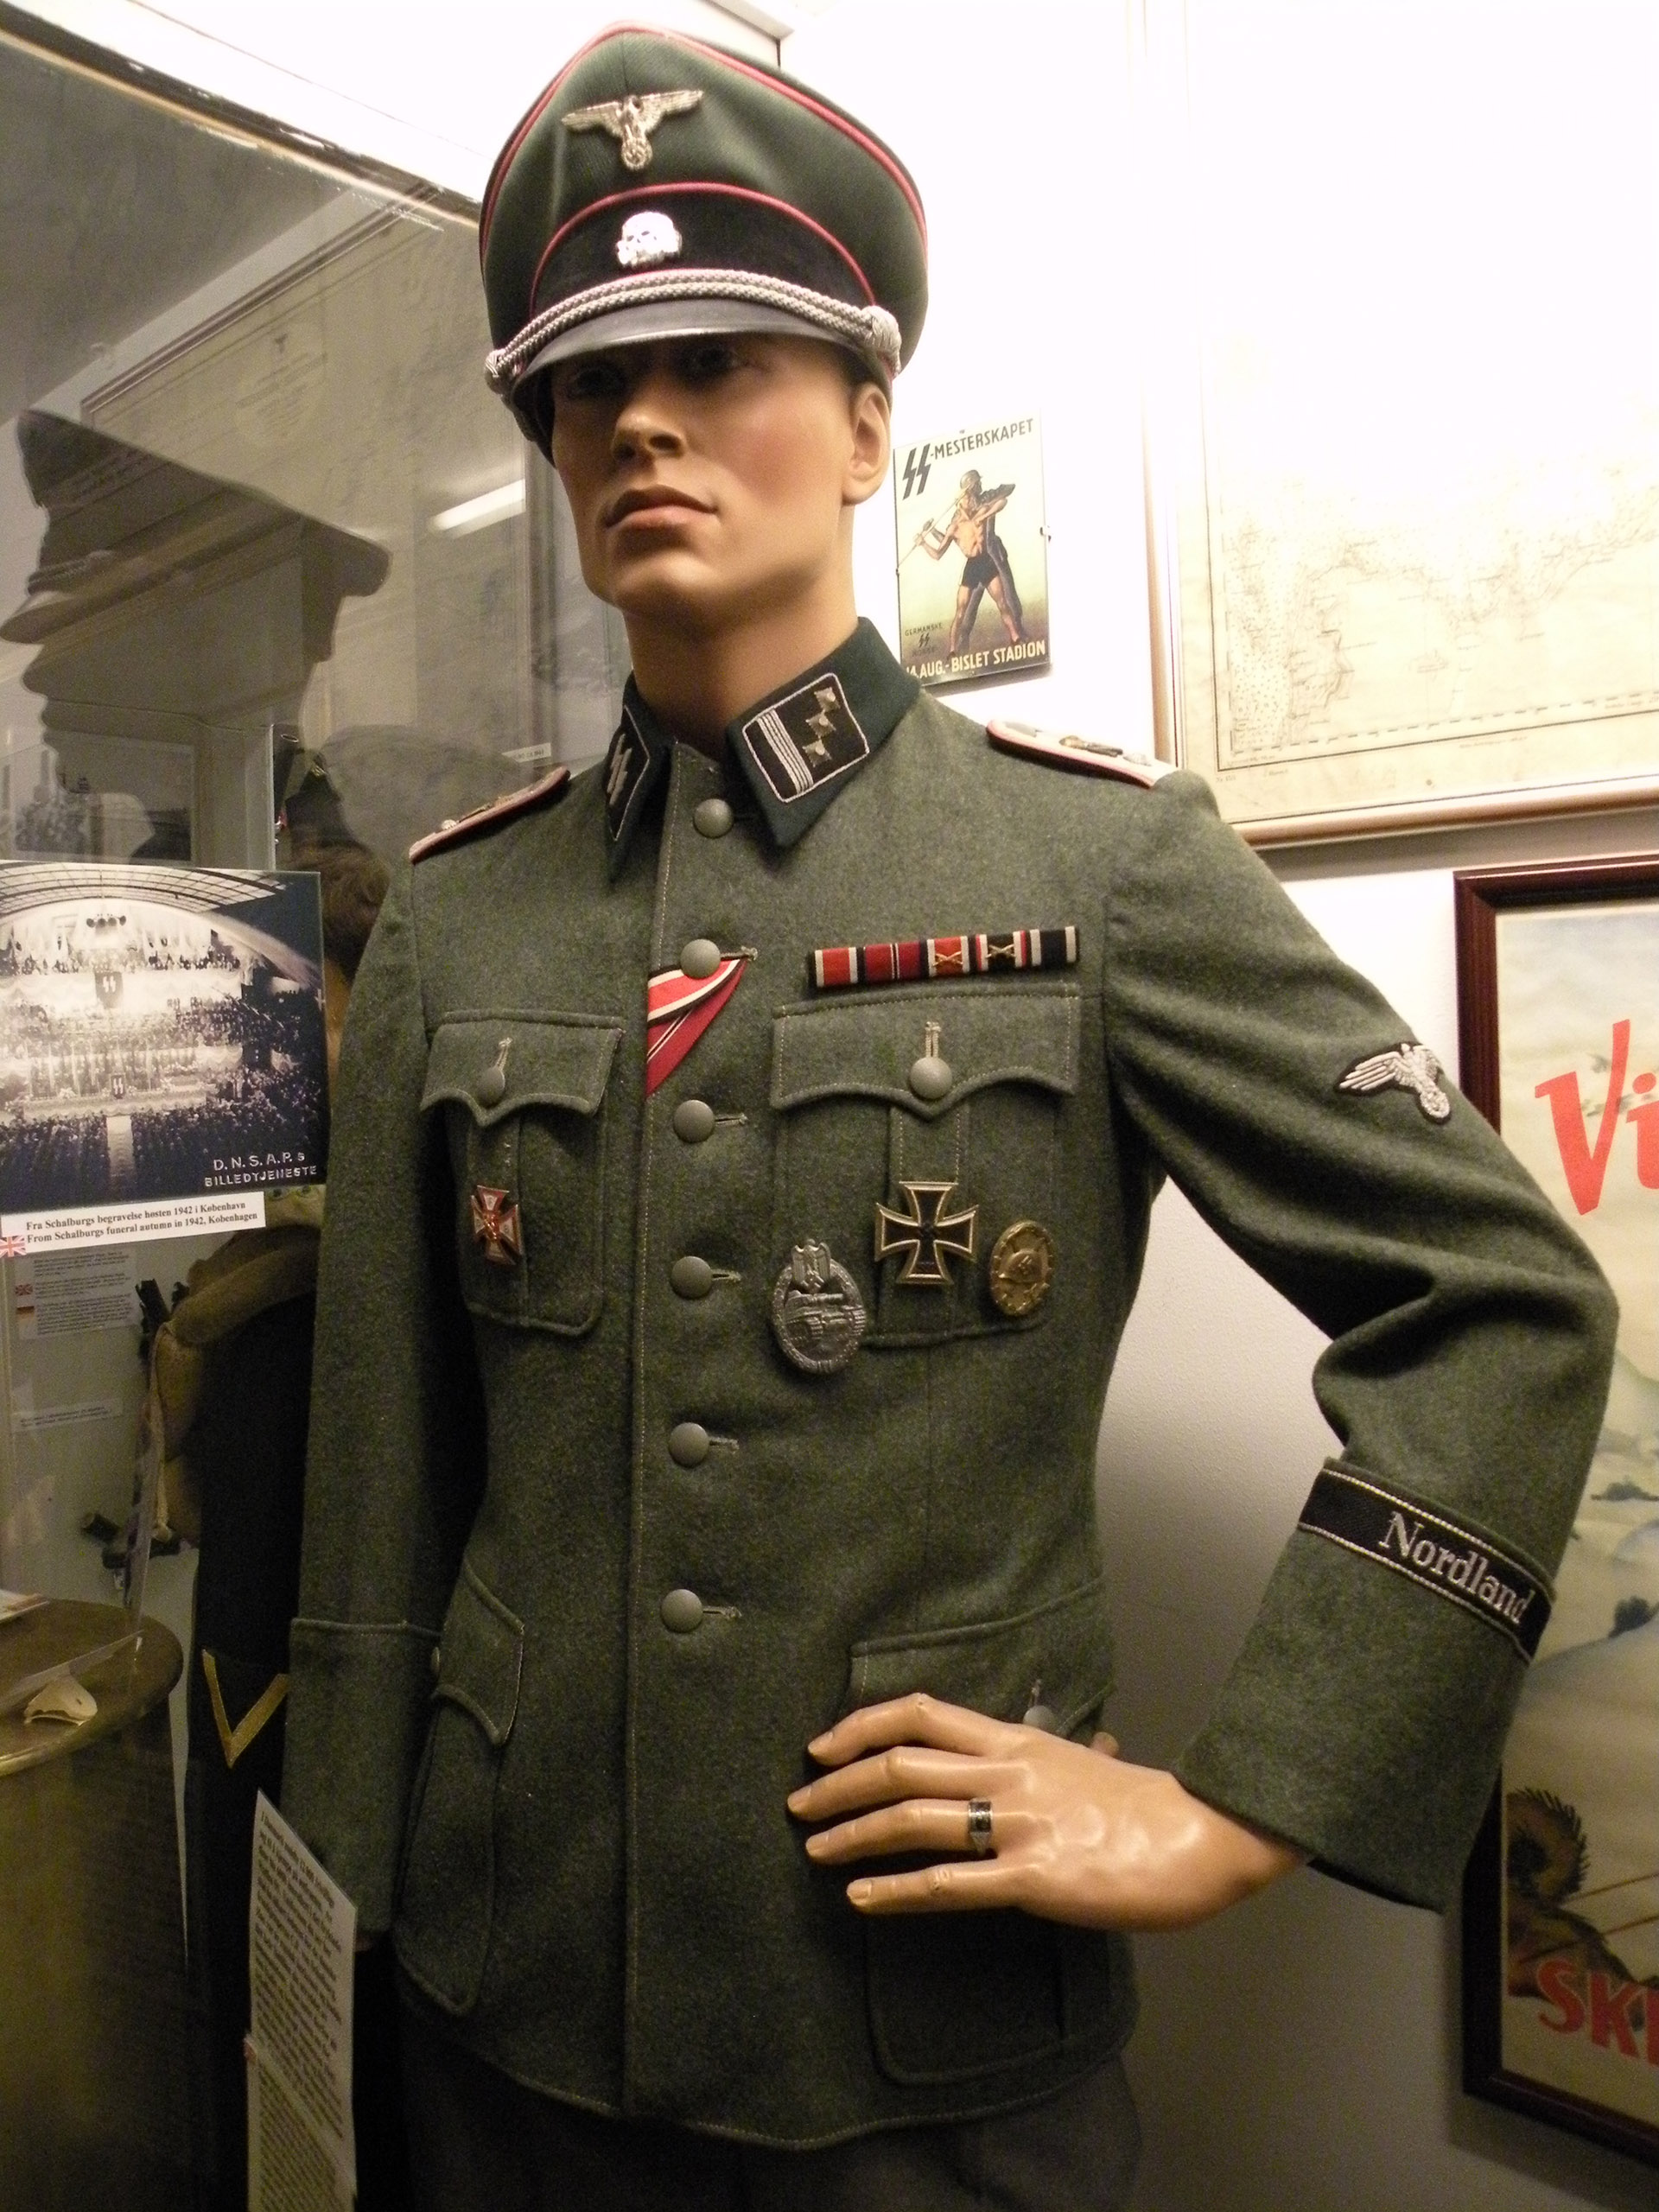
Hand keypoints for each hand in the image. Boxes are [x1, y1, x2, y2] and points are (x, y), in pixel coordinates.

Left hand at [787, 1693, 1303, 1931]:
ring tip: (814, 1851)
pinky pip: (952, 1884)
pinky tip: (863, 1898)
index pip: (919, 1713)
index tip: (819, 1747)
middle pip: (900, 1765)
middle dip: (838, 1786)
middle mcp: (1007, 1773)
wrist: (1201, 1835)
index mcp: (1016, 1739)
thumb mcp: (1082, 1763)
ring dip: (852, 1834)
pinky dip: (897, 1891)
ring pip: (913, 1819)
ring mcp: (1019, 1824)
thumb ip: (1045, 1759)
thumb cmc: (1144, 1806)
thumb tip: (1047, 1749)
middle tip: (798, 1806)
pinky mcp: (1034, 1878)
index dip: (859, 1726)